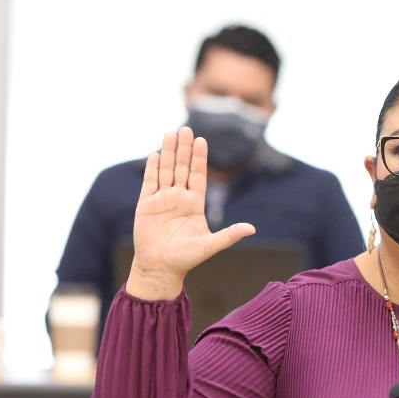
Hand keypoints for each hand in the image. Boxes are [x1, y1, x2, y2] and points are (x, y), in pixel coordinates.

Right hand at [128, 127, 255, 298]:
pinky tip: (154, 154)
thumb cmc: (186, 259)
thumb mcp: (210, 245)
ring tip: (170, 133)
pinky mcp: (145, 205)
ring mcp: (161, 200)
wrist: (160, 269)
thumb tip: (252, 229)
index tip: (202, 140)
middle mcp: (179, 198)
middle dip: (183, 148)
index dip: (199, 158)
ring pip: (165, 170)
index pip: (198, 175)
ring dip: (167, 152)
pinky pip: (149, 182)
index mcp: (194, 204)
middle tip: (186, 128)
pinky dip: (152, 168)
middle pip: (181, 167)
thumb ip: (229, 235)